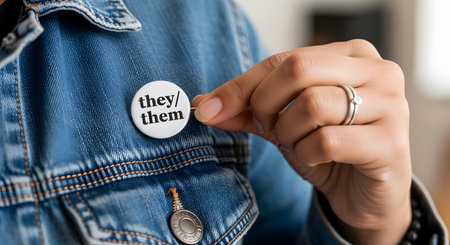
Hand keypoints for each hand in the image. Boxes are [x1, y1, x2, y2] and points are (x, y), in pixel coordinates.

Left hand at [193, 40, 411, 243]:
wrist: (365, 192)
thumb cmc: (329, 146)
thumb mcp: (283, 121)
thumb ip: (248, 109)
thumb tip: (203, 105)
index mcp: (350, 54)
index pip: (283, 58)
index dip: (241, 86)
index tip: (210, 108)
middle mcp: (377, 70)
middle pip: (298, 69)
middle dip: (267, 105)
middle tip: (269, 127)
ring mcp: (390, 105)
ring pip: (312, 105)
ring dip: (290, 133)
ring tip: (299, 143)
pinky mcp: (391, 143)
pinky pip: (327, 141)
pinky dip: (308, 154)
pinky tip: (318, 159)